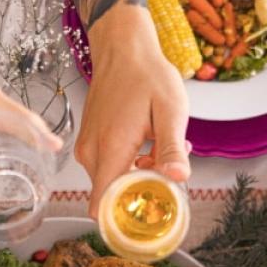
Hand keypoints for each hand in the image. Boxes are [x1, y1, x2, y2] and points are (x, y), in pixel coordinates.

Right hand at [80, 5, 190, 216]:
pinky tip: (148, 144)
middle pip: (111, 197)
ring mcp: (87, 148)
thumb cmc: (147, 75)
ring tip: (160, 147)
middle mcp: (92, 152)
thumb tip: (178, 178)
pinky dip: (130, 164)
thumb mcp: (170, 110)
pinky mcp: (89, 143)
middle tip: (168, 166)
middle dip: (142, 191)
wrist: (123, 49)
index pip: (102, 205)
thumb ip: (172, 147)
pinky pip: (108, 168)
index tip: (150, 209)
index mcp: (111, 148)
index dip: (125, 217)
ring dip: (138, 175)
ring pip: (111, 182)